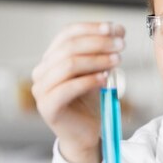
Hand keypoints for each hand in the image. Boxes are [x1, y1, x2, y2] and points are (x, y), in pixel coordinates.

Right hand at [31, 22, 124, 162]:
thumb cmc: (89, 103)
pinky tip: (105, 78)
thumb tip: (117, 31)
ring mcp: (41, 89)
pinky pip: (68, 88)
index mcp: (51, 58)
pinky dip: (89, 81)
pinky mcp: (48, 106)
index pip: (67, 34)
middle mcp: (42, 71)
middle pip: (69, 47)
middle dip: (98, 43)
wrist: (84, 134)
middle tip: (121, 45)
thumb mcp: (96, 72)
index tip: (115, 28)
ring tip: (117, 61)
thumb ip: (101, 53)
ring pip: (68, 65)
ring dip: (96, 60)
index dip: (91, 28)